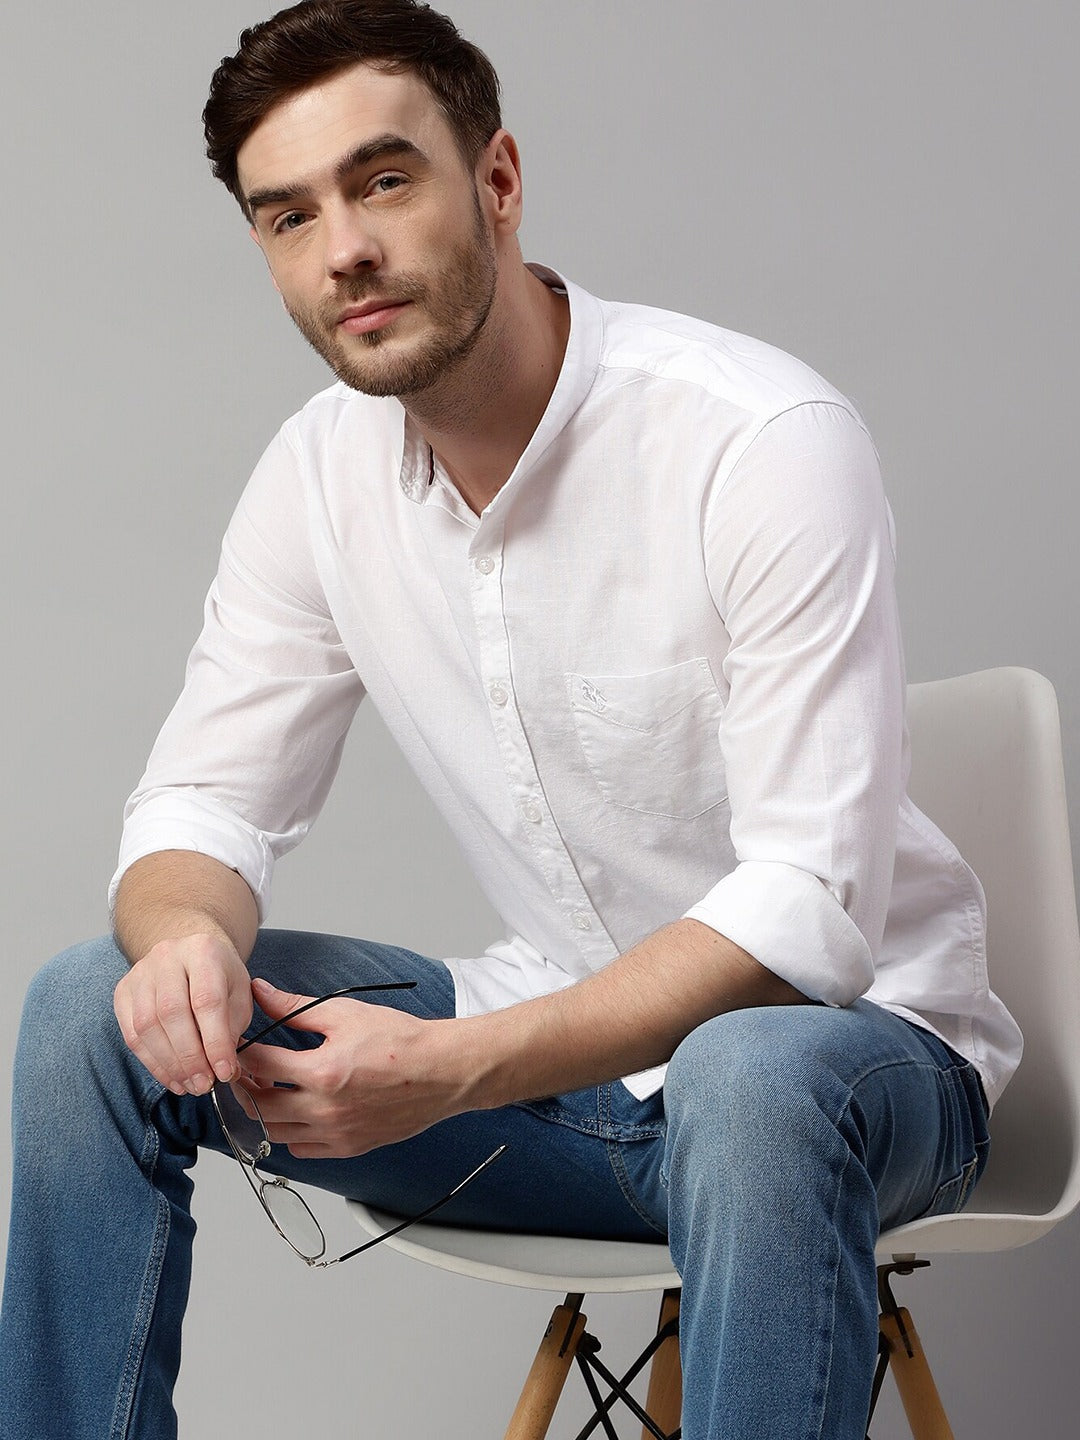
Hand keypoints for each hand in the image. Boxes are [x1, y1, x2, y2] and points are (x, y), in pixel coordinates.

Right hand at [113, 933, 253, 1095]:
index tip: (225, 1072)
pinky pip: (132, 1034)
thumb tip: (225, 1071)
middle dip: (189, 1057)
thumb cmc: (219, 977)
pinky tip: (171, 1077)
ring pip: (147, 1025)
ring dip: (169, 1064)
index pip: (207, 1000)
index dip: (215, 1041)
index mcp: (203, 951)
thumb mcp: (239, 994)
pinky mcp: (123, 991)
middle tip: (204, 1085)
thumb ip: (233, 1029)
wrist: (190, 955)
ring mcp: (140, 973)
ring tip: (189, 1086)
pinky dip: (152, 1062)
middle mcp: (167, 956)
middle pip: (171, 1012)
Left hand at [237, 978, 464, 1158]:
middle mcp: (325, 1110)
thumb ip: (295, 1007)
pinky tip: (295, 1110)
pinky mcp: (348, 1147)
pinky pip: (301, 1150)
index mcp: (322, 1072)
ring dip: (263, 1111)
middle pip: (259, 1106)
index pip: (259, 1064)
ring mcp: (336, 1133)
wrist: (442, 1071)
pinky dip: (290, 1132)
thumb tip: (261, 992)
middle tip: (244, 1069)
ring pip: (275, 1132)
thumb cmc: (401, 1040)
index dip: (240, 1052)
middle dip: (244, 1085)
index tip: (238, 1044)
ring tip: (267, 1088)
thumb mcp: (345, 1013)